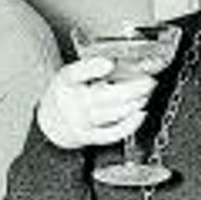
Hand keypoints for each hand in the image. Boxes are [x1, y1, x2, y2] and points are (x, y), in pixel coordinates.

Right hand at [36, 57, 155, 148]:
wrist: (51, 122)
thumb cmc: (66, 93)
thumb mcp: (73, 73)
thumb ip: (94, 67)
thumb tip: (124, 63)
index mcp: (66, 80)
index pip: (77, 73)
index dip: (94, 68)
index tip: (110, 63)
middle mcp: (72, 101)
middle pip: (106, 95)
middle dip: (133, 88)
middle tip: (149, 81)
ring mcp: (81, 121)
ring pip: (114, 112)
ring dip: (136, 102)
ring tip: (147, 93)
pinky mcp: (89, 136)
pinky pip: (114, 132)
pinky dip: (131, 123)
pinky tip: (140, 113)